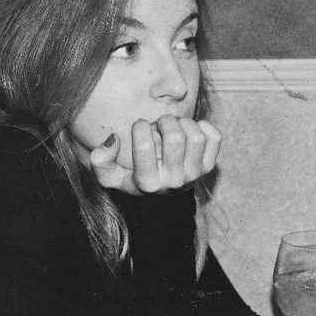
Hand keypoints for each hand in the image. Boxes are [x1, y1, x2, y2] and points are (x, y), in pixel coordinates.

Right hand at [89, 115, 221, 194]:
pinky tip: (191, 129)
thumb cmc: (134, 178)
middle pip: (174, 137)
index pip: (144, 146)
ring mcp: (194, 175)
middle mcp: (173, 182)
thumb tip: (113, 139)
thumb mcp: (110, 176)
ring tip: (174, 125)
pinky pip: (214, 138)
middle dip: (163, 121)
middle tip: (158, 123)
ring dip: (184, 122)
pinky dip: (204, 126)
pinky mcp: (209, 166)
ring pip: (196, 136)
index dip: (140, 127)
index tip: (139, 125)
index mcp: (148, 183)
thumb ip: (100, 161)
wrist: (164, 194)